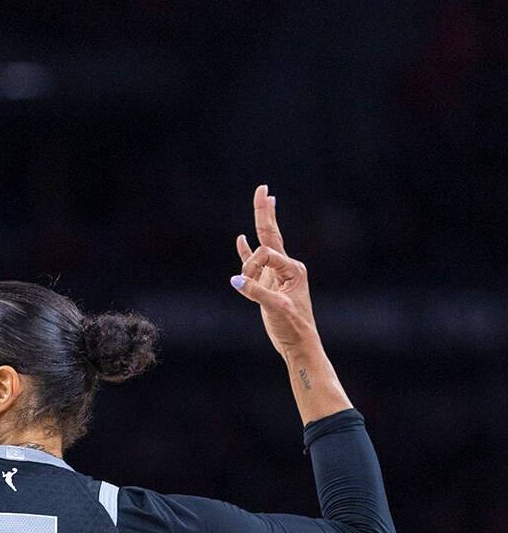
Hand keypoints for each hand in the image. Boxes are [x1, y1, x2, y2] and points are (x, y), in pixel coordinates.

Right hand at [231, 185, 321, 359]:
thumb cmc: (292, 326)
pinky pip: (254, 262)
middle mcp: (286, 267)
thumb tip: (234, 279)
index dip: (251, 266)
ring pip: (264, 244)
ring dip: (261, 223)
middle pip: (270, 234)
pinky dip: (246, 250)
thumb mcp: (276, 308)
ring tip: (264, 201)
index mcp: (292, 268)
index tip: (243, 283)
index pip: (265, 254)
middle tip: (262, 188)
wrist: (298, 344)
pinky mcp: (267, 284)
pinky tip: (241, 238)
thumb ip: (255, 291)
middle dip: (265, 211)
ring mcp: (276, 275)